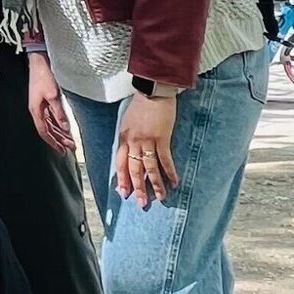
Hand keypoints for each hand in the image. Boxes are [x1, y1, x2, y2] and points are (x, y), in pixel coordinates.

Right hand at [26, 52, 74, 154]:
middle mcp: (37, 110)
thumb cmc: (44, 76)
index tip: (62, 151)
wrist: (40, 61)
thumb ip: (59, 113)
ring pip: (51, 124)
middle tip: (69, 149)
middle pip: (48, 130)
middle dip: (58, 140)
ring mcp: (41, 105)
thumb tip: (65, 128)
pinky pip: (52, 116)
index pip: (44, 132)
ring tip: (69, 142)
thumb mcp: (54, 95)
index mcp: (36, 111)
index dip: (53, 143)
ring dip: (60, 133)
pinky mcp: (45, 100)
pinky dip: (59, 123)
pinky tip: (65, 128)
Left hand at [115, 91, 179, 208]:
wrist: (154, 90)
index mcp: (123, 138)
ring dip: (155, 185)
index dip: (122, 179)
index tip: (123, 193)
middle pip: (133, 170)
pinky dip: (170, 172)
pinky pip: (165, 159)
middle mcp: (132, 142)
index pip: (119, 164)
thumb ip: (129, 137)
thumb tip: (132, 150)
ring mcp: (146, 141)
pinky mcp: (162, 138)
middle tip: (140, 203)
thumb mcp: (128, 121)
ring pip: (149, 168)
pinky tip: (174, 182)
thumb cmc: (142, 104)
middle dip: (137, 188)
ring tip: (160, 198)